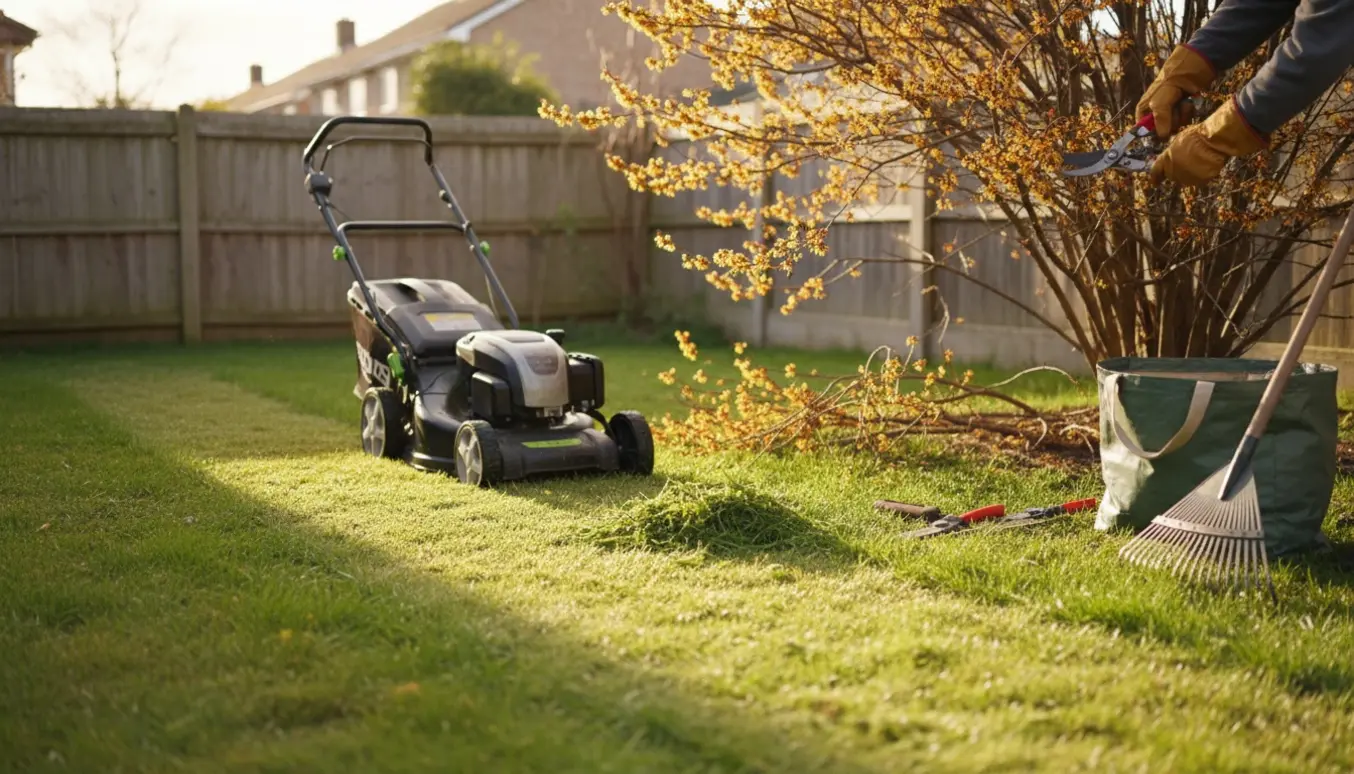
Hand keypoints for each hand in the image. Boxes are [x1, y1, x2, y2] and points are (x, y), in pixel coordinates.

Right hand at [1136, 45, 1213, 138]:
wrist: (1192, 68)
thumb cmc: (1171, 82)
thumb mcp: (1161, 102)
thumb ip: (1160, 120)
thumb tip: (1162, 137)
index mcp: (1144, 110)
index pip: (1143, 131)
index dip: (1152, 133)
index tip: (1161, 131)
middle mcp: (1156, 113)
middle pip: (1162, 130)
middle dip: (1171, 121)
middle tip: (1174, 109)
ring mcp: (1170, 111)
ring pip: (1176, 126)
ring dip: (1182, 115)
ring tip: (1183, 101)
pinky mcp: (1182, 109)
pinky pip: (1186, 119)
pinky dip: (1189, 112)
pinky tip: (1189, 101)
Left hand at [1150, 97, 1267, 186]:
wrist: (1213, 142)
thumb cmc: (1196, 137)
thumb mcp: (1178, 141)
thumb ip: (1172, 152)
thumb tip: (1173, 154)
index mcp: (1165, 161)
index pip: (1156, 172)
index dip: (1155, 177)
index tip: (1154, 182)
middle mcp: (1173, 172)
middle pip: (1171, 175)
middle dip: (1176, 171)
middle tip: (1185, 162)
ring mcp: (1187, 178)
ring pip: (1185, 178)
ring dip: (1188, 173)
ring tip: (1197, 161)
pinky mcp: (1200, 181)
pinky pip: (1199, 179)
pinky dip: (1201, 174)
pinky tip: (1205, 165)